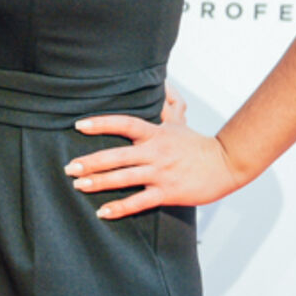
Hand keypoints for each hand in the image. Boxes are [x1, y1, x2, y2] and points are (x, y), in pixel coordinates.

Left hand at [64, 91, 246, 219]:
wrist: (226, 164)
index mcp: (155, 134)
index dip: (101, 124)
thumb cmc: (198, 144)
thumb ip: (169, 104)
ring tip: (78, 186)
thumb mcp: (180, 122)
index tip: (79, 125)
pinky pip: (139, 201)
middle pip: (117, 155)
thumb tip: (165, 83)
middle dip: (91, 162)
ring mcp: (161, 173)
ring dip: (99, 182)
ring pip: (124, 178)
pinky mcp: (167, 192)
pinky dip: (120, 208)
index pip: (124, 123)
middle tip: (69, 167)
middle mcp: (155, 152)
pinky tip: (102, 212)